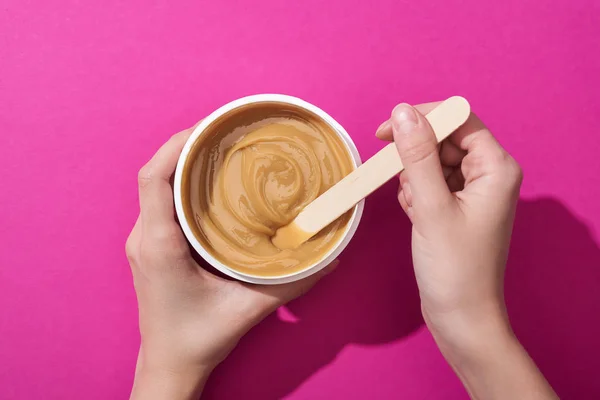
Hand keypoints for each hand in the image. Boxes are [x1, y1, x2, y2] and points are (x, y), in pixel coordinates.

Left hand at [126, 126, 336, 398]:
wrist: (170, 362)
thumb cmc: (200, 338)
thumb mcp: (249, 309)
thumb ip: (292, 283)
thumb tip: (330, 256)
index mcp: (161, 245)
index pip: (154, 178)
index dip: (177, 144)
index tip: (209, 126)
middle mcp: (146, 236)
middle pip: (157, 173)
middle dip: (187, 144)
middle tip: (225, 131)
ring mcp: (145, 239)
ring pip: (158, 184)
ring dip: (184, 161)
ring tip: (220, 148)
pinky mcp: (152, 244)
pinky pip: (162, 200)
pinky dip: (183, 182)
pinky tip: (210, 181)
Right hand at [377, 103, 555, 398]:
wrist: (460, 317)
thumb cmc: (455, 268)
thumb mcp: (430, 206)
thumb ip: (416, 155)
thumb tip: (402, 112)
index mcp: (496, 168)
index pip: (458, 119)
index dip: (422, 118)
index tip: (386, 132)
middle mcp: (488, 174)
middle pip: (443, 139)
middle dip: (415, 157)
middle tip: (400, 182)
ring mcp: (472, 192)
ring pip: (432, 162)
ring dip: (412, 179)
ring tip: (415, 210)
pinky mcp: (456, 207)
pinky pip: (429, 182)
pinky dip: (415, 194)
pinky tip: (415, 217)